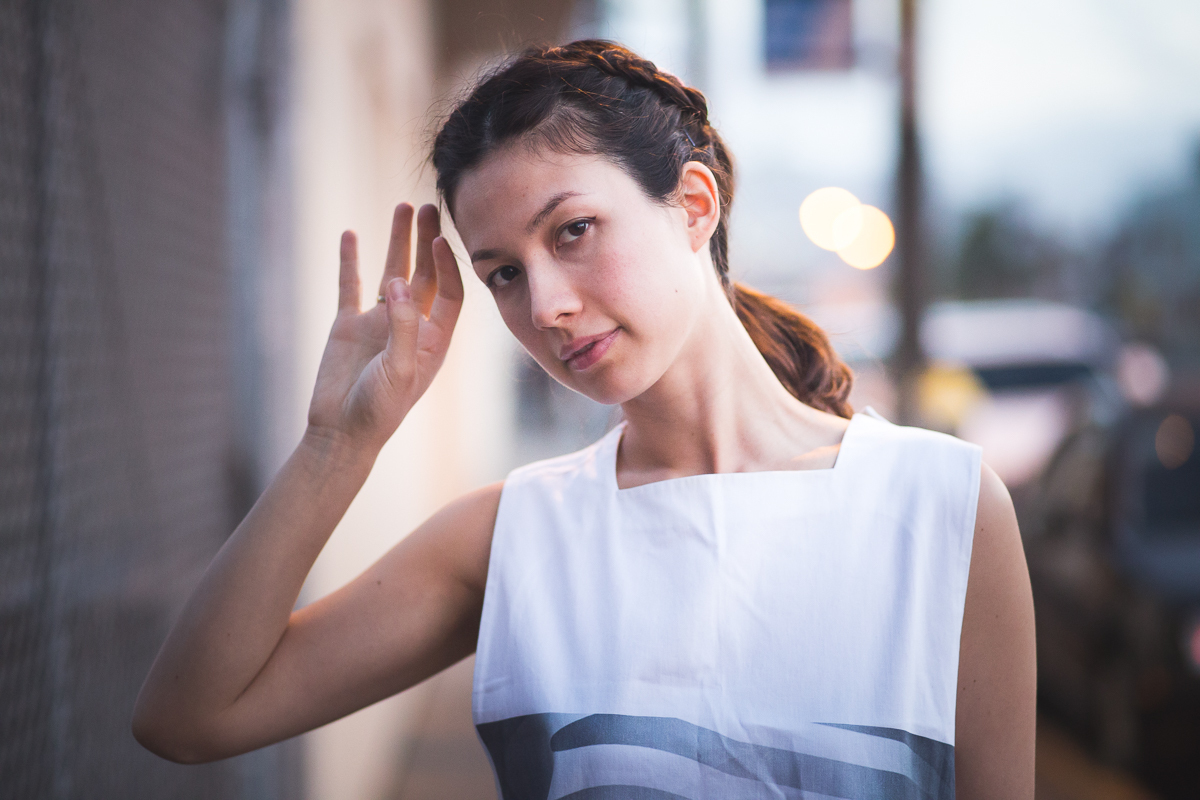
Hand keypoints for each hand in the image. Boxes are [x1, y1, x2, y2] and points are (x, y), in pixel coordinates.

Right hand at [306, 203, 463, 451]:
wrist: (341, 432)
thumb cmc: (380, 410)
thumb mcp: (400, 370)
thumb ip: (403, 326)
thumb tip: (398, 282)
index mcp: (433, 338)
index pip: (449, 292)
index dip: (447, 265)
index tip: (440, 238)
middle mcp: (410, 325)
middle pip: (425, 273)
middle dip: (428, 241)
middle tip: (429, 207)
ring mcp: (379, 322)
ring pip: (392, 272)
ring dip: (398, 241)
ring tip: (404, 207)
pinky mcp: (348, 325)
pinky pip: (351, 286)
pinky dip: (350, 261)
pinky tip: (350, 234)